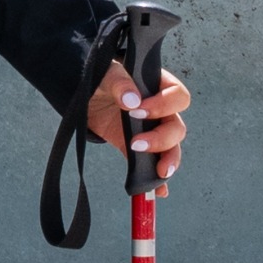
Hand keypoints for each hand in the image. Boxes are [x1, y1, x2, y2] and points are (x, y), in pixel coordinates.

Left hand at [86, 57, 190, 185]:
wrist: (84, 92)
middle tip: (137, 142)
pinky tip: (157, 191)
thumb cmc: (102, 76)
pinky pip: (151, 165)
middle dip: (163, 138)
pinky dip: (156, 180)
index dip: (165, 105)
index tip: (140, 110)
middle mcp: (160, 110)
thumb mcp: (107, 72)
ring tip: (158, 172)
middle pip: (177, 127)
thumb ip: (119, 81)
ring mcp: (150, 130)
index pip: (178, 96)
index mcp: (158, 86)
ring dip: (168, 160)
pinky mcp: (136, 148)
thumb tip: (132, 100)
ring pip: (171, 148)